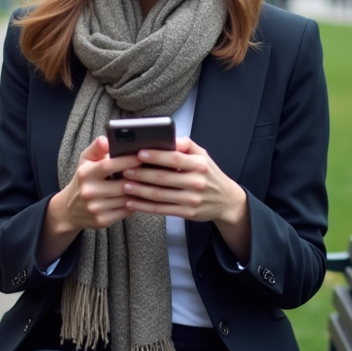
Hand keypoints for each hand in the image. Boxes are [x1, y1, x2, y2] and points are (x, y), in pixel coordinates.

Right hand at [39, 137, 141, 266]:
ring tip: (154, 183)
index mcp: (85, 173)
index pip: (109, 165)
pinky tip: (143, 196)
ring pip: (127, 199)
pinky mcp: (102, 221)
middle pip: (122, 185)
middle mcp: (89, 191)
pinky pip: (126, 211)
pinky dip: (136, 204)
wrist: (70, 209)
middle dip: (140, 178)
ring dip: (141, 192)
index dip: (128, 160)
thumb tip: (107, 140)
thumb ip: (96, 148)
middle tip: (156, 170)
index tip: (143, 156)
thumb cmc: (83, 180)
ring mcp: (96, 208)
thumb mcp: (85, 161)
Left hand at [119, 137, 250, 260]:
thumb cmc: (209, 174)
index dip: (156, 156)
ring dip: (139, 191)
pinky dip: (144, 207)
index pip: (175, 158)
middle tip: (125, 170)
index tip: (138, 153)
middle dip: (141, 174)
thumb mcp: (203, 156)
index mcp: (200, 165)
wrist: (227, 201)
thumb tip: (169, 137)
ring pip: (160, 195)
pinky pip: (161, 209)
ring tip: (124, 185)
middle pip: (163, 178)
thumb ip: (186, 145)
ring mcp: (192, 200)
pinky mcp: (187, 213)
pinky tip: (132, 203)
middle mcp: (197, 182)